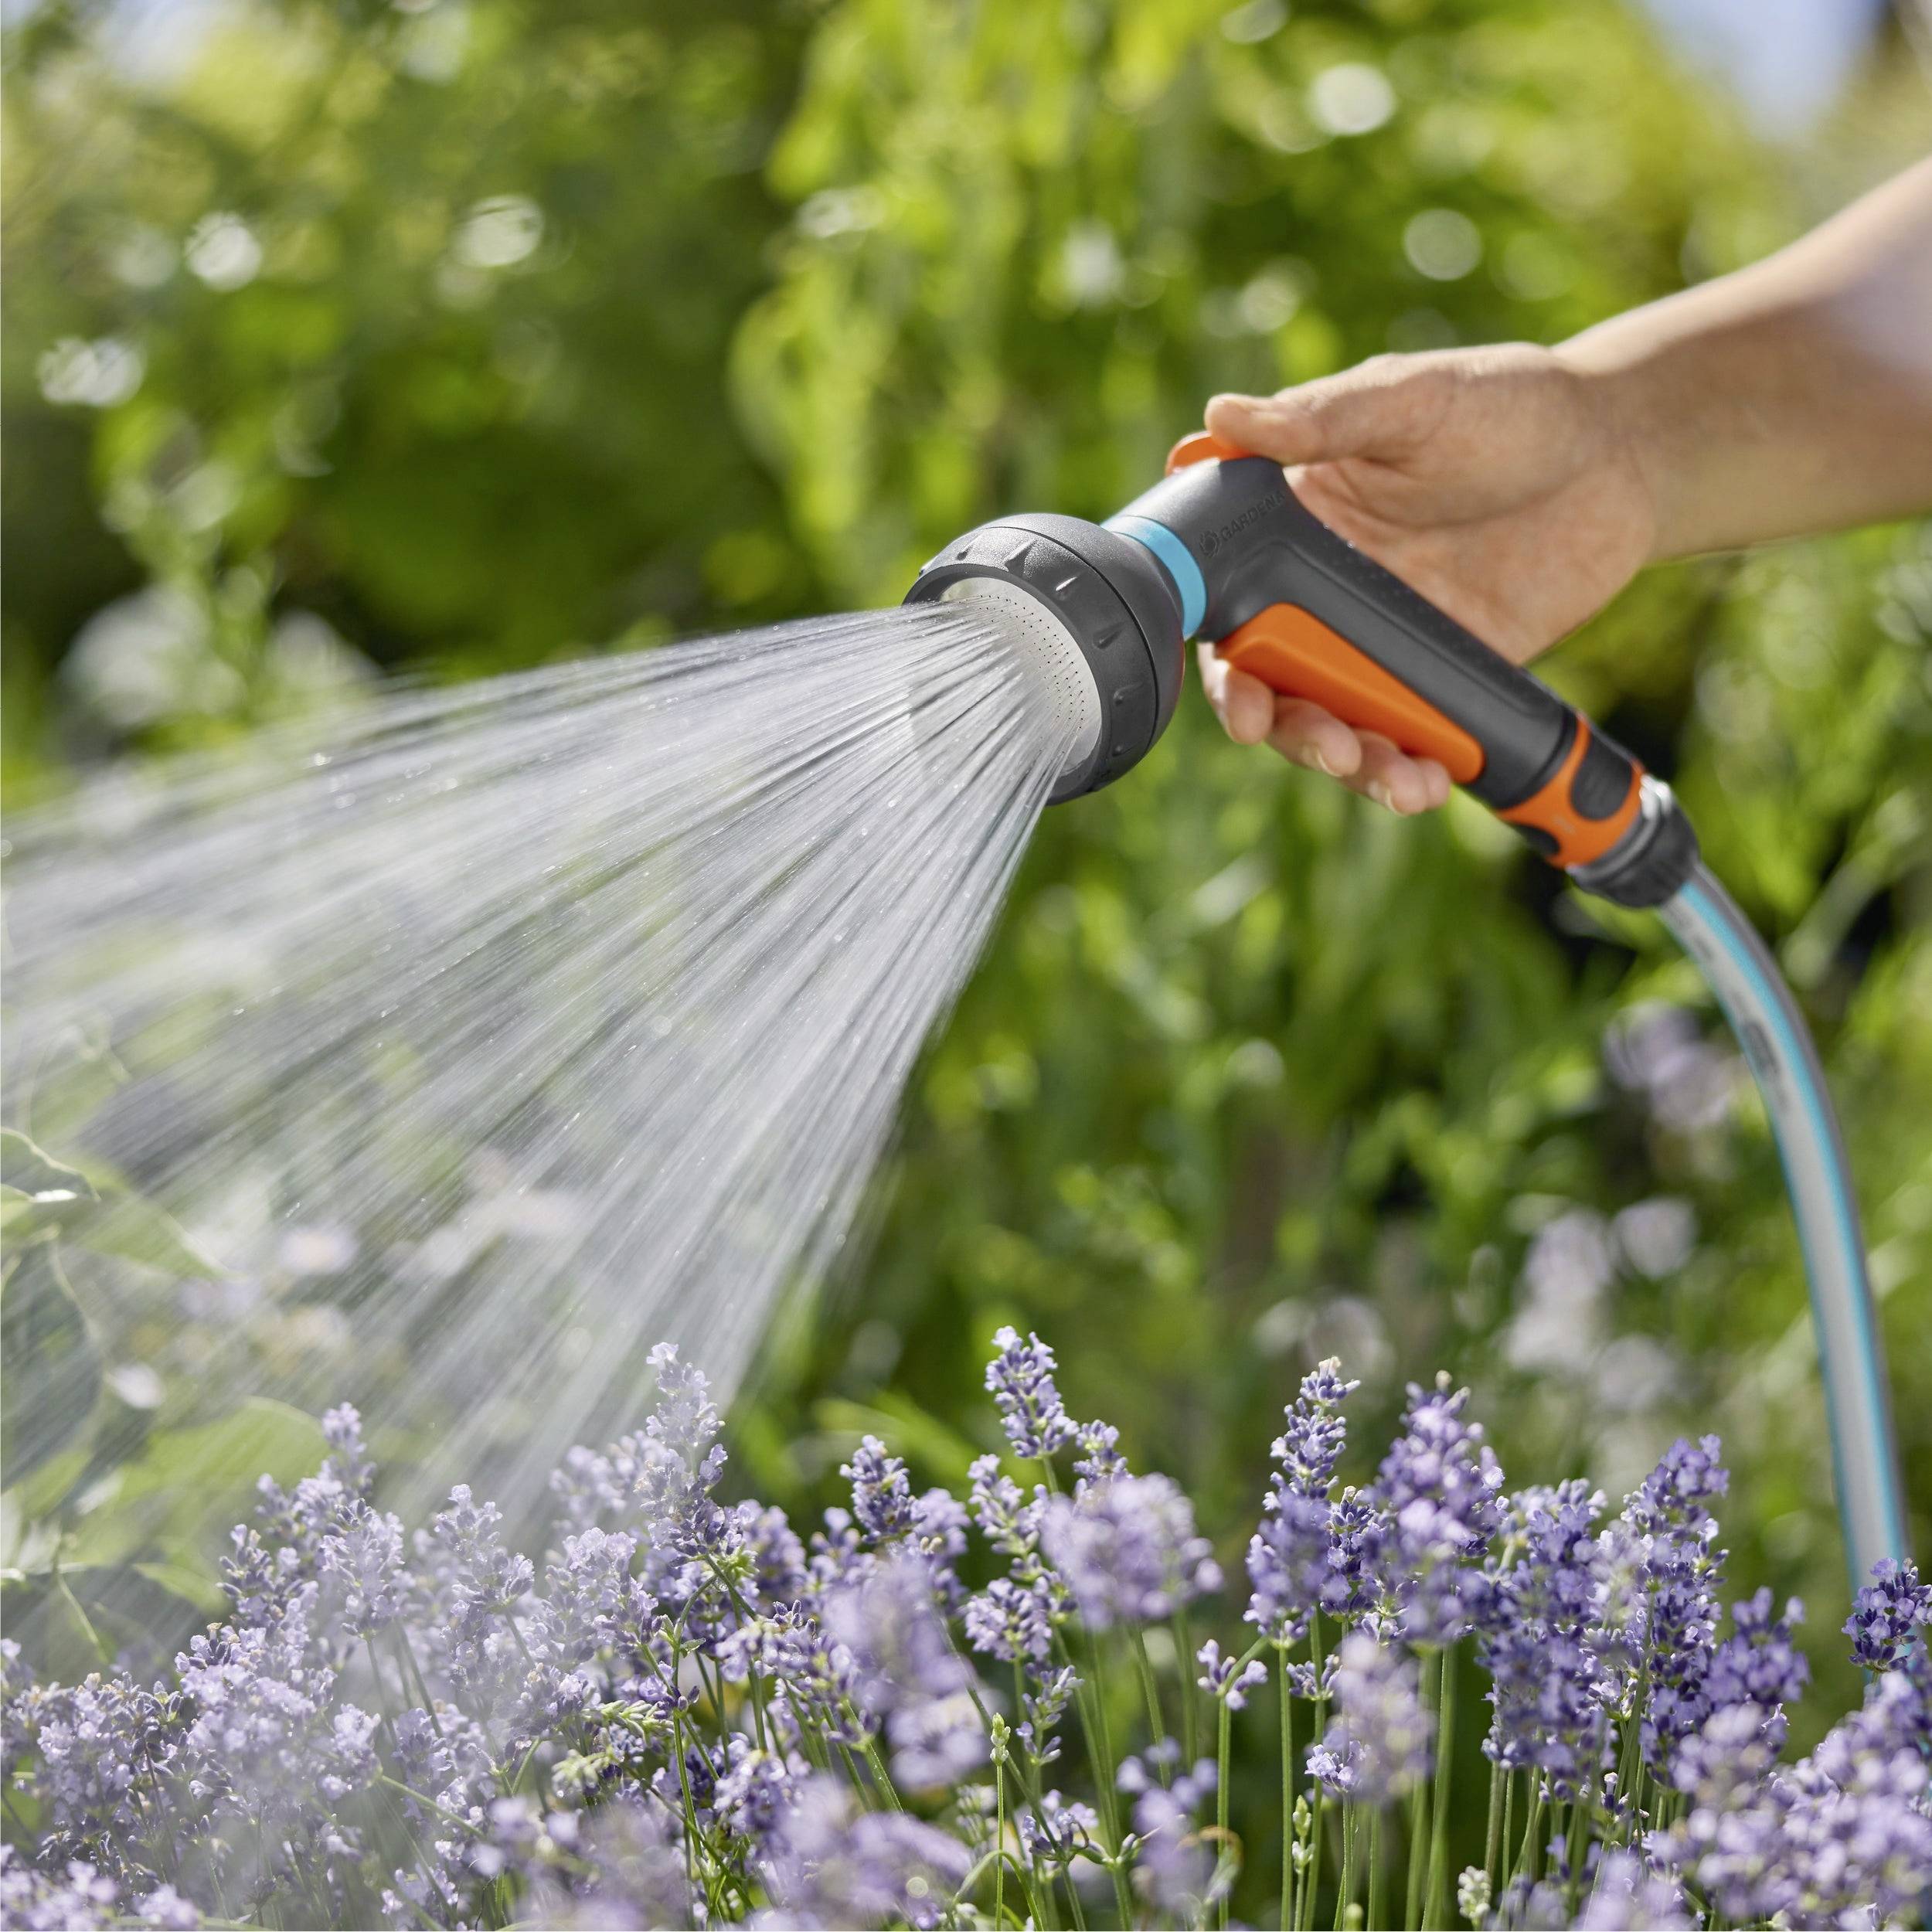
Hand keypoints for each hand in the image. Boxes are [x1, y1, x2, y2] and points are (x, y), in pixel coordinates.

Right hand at [1198, 343, 1658, 812]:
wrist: (1619, 457)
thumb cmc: (1508, 407)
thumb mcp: (1412, 400)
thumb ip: (1323, 417)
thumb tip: (1220, 416)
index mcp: (1292, 525)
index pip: (1222, 599)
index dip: (1214, 653)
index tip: (1237, 695)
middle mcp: (1319, 594)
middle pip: (1267, 680)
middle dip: (1285, 728)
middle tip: (1327, 745)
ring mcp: (1376, 643)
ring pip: (1331, 720)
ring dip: (1347, 763)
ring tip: (1393, 781)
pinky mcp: (1436, 679)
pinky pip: (1404, 736)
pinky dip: (1406, 771)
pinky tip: (1426, 786)